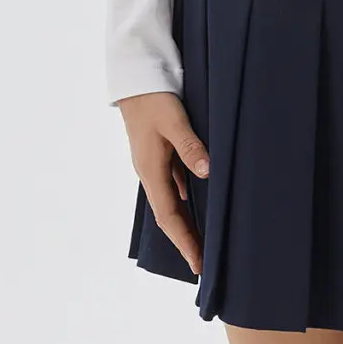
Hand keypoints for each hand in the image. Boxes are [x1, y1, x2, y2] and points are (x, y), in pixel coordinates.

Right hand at [118, 91, 209, 277]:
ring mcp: (153, 165)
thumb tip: (206, 172)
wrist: (136, 79)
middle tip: (202, 263)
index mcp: (151, 171)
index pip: (169, 217)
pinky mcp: (158, 155)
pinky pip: (172, 186)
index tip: (197, 263)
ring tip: (201, 241)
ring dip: (185, 223)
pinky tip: (196, 205)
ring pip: (170, 202)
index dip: (184, 241)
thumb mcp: (174, 121)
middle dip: (185, 240)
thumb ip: (190, 146)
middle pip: (168, 216)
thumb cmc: (154, 99)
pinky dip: (184, 202)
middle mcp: (150, 173)